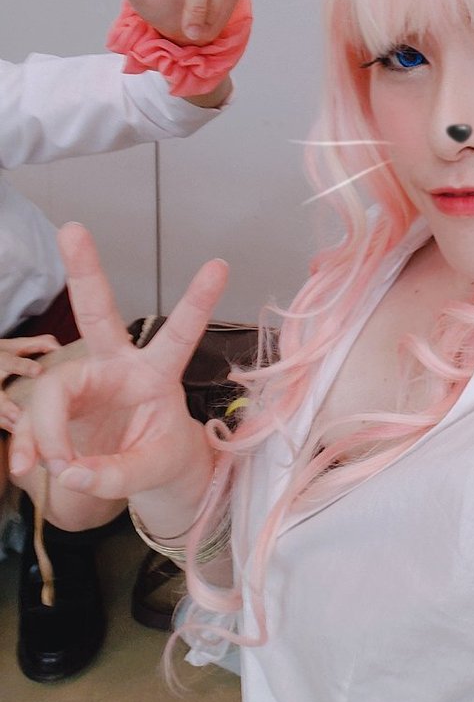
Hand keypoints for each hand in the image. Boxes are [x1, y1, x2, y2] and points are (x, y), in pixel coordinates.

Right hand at [9, 223, 227, 502]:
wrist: (144, 470)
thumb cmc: (161, 455)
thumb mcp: (155, 470)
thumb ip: (118, 473)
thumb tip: (70, 470)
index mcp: (158, 375)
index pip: (180, 334)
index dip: (198, 301)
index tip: (220, 264)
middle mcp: (120, 366)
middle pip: (99, 312)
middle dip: (85, 271)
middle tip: (72, 228)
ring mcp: (87, 380)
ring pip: (52, 388)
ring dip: (44, 430)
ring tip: (55, 467)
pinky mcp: (61, 402)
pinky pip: (32, 416)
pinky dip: (27, 443)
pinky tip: (26, 466)